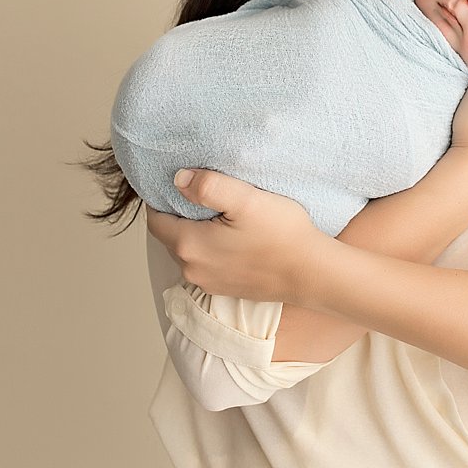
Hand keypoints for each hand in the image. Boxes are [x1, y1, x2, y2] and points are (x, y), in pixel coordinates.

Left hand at [145, 169, 333, 305]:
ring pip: (189, 250)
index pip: (155, 220)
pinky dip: (212, 249)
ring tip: (221, 214)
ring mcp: (208, 283)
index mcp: (189, 245)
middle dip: (181, 215)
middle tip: (204, 195)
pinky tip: (234, 237)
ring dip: (197, 233)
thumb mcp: (245, 199)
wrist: (312, 273)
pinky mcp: (225, 289)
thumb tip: (178, 179)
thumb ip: (207, 186)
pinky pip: (207, 263)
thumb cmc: (283, 235)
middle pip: (171, 236)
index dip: (163, 199)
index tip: (181, 183)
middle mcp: (192, 269)